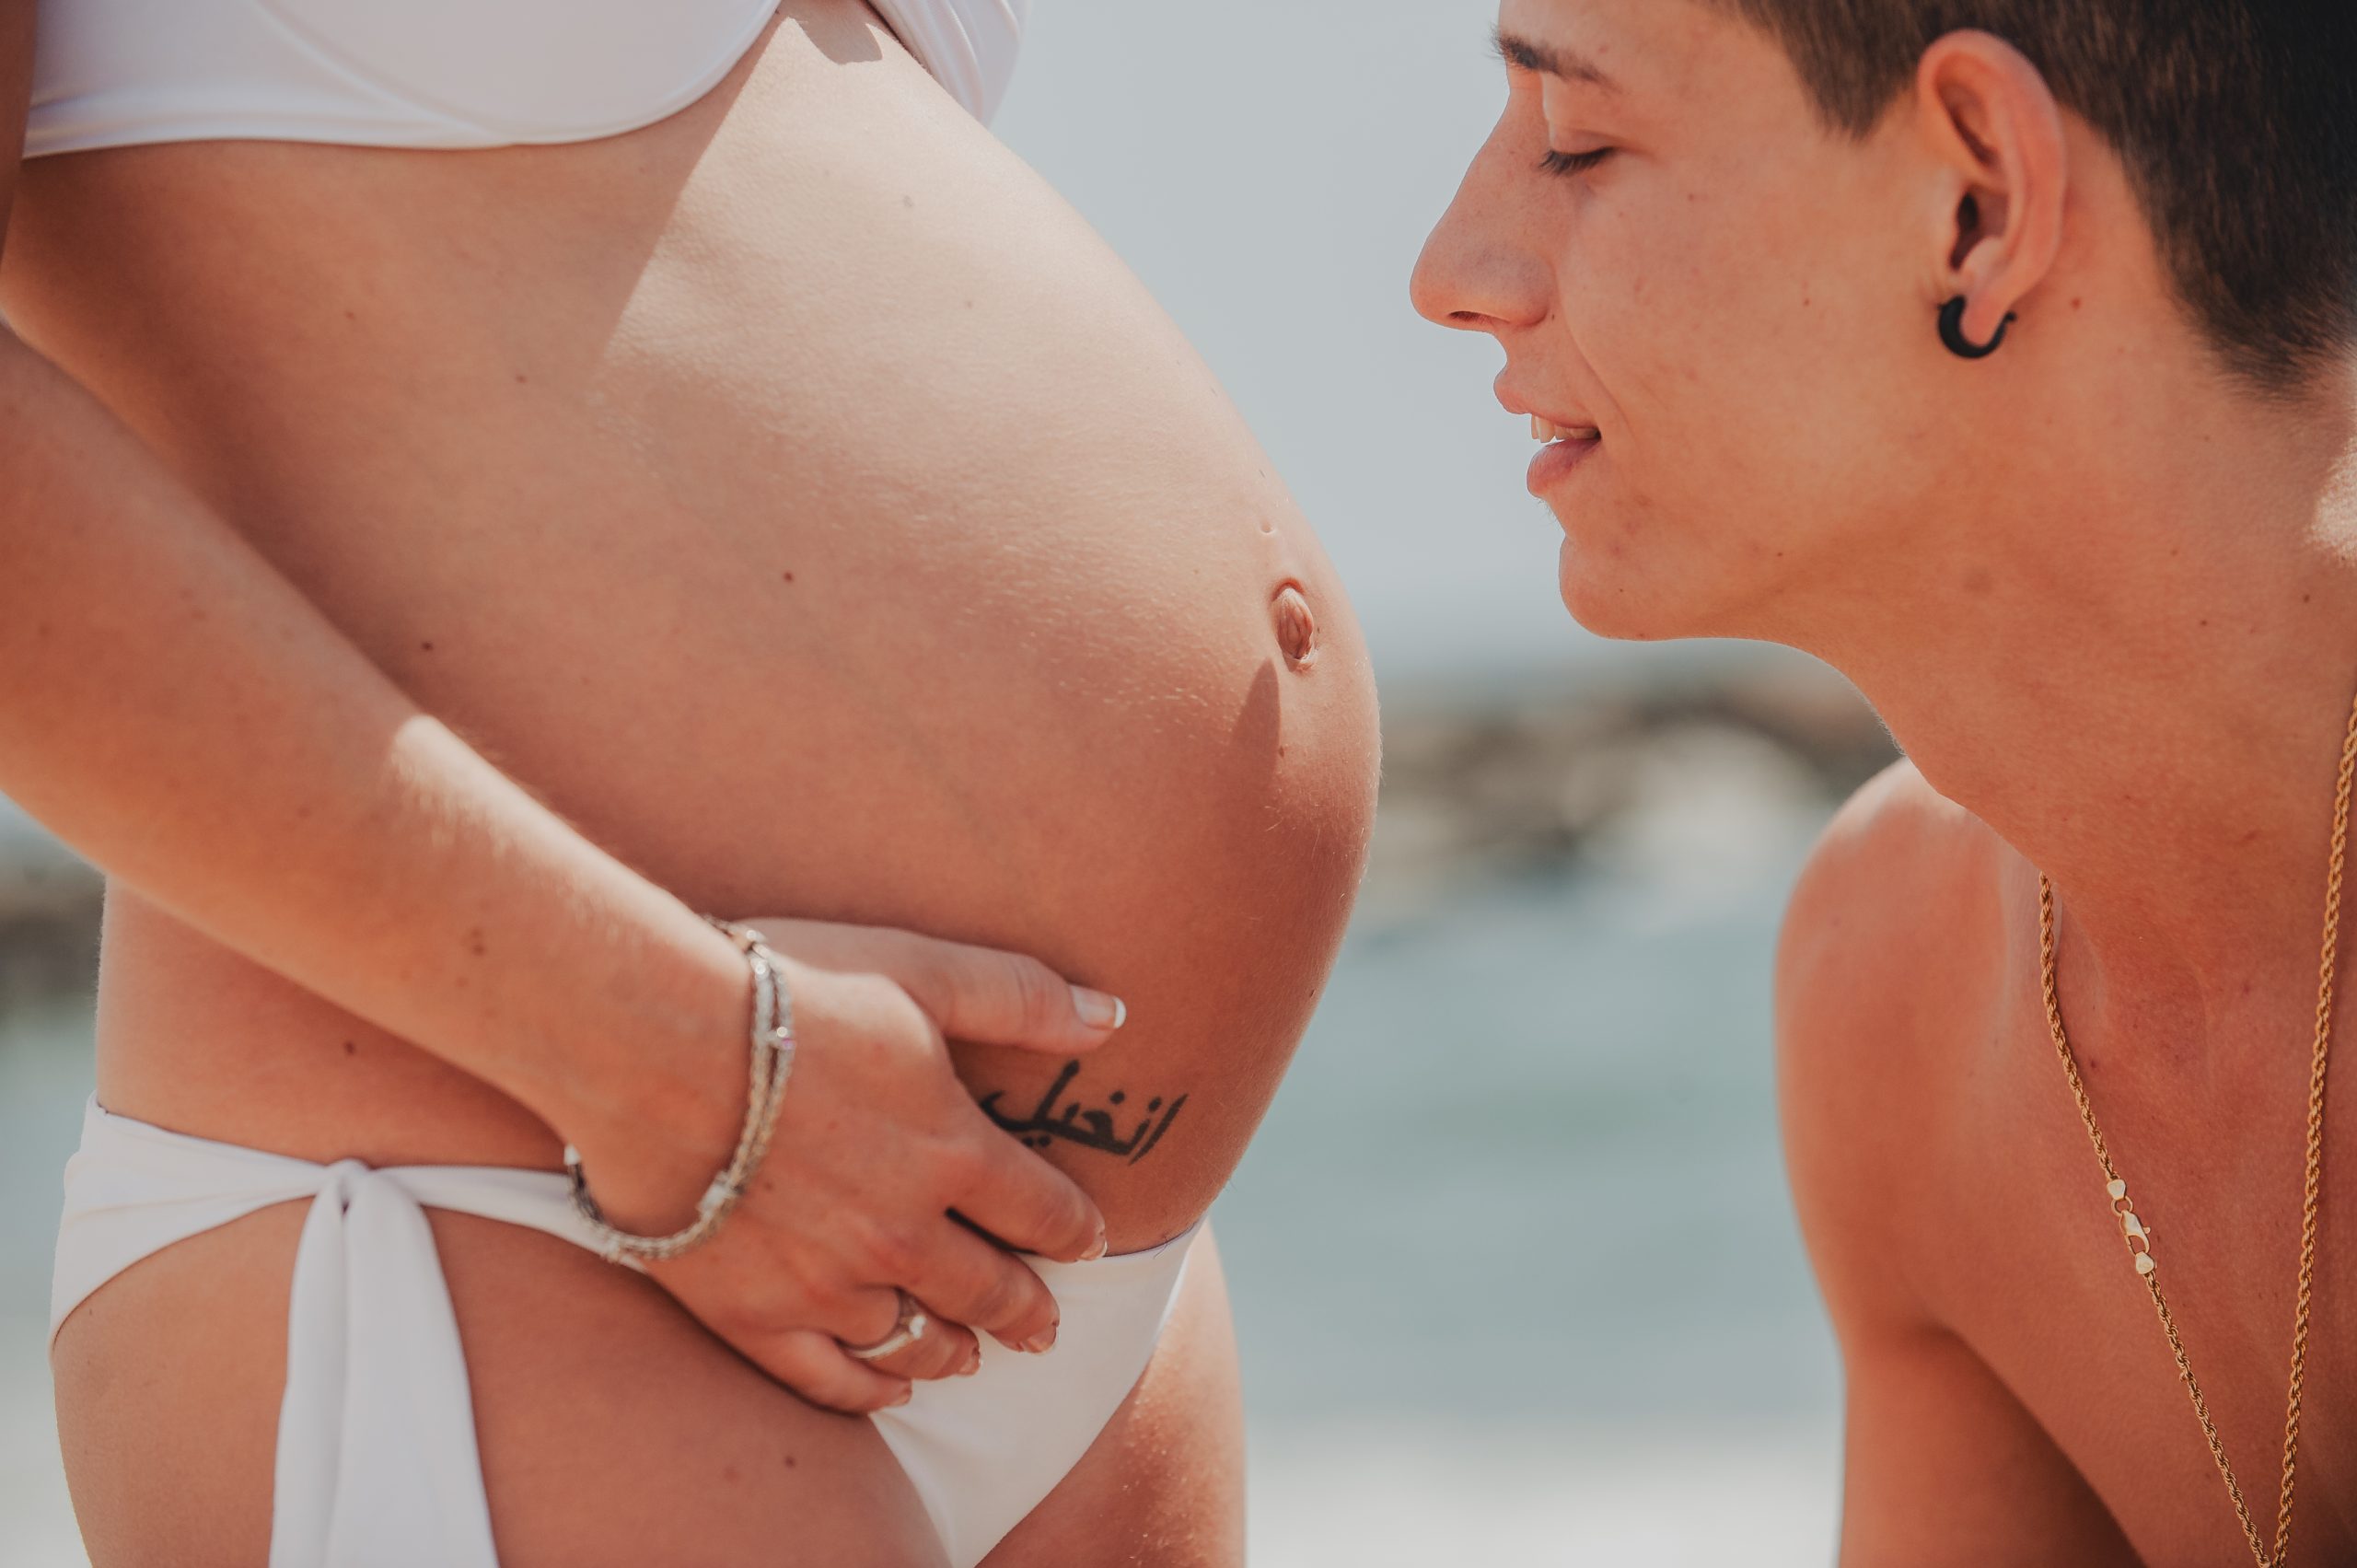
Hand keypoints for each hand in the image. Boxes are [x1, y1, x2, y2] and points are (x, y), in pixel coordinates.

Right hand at [561, 920, 1123, 1412]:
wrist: (648, 1044)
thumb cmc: (786, 990)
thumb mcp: (920, 969)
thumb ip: (1020, 997)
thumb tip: (1110, 1016)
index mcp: (955, 1152)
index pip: (1047, 1213)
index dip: (1078, 1231)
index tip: (1091, 1243)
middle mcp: (904, 1233)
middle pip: (990, 1292)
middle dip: (1028, 1309)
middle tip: (1045, 1326)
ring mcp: (827, 1284)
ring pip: (916, 1341)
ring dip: (954, 1349)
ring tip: (970, 1354)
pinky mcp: (751, 1315)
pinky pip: (829, 1377)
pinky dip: (871, 1388)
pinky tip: (889, 1385)